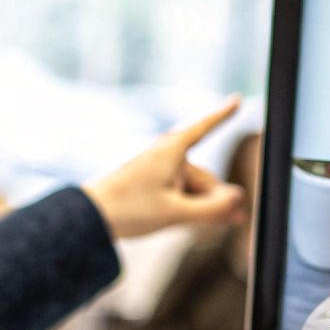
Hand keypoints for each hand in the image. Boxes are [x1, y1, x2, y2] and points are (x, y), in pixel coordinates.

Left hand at [83, 98, 245, 239]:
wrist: (90, 217)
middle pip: (204, 177)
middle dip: (217, 199)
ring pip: (193, 189)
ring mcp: (159, 171)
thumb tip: (240, 197)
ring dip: (202, 207)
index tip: (237, 100)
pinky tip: (191, 223)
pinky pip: (180, 194)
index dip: (222, 115)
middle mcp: (167, 156)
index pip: (205, 128)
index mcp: (172, 151)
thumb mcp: (176, 213)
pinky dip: (188, 207)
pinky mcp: (152, 185)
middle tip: (237, 220)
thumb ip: (212, 208)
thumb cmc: (129, 209)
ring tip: (203, 229)